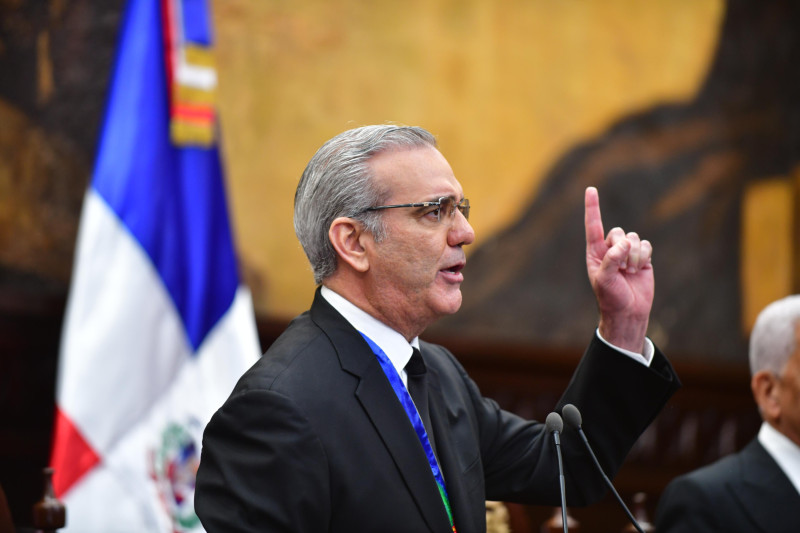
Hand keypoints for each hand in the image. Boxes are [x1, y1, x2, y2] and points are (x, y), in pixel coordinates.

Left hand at [584, 187, 652, 352]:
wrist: (628, 312)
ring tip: (630, 272)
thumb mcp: (604, 279)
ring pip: (634, 238)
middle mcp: (610, 249)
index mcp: (595, 252)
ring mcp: (627, 253)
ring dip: (634, 255)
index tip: (591, 189)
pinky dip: (644, 256)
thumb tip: (624, 243)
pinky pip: (646, 245)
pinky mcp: (642, 258)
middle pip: (618, 232)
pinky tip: (640, 269)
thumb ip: (611, 259)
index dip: (592, 207)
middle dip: (622, 248)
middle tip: (621, 268)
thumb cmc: (611, 297)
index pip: (593, 226)